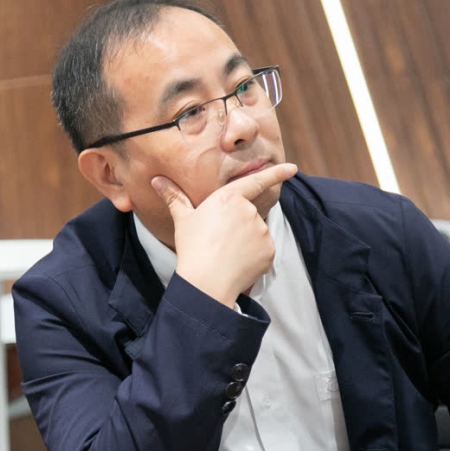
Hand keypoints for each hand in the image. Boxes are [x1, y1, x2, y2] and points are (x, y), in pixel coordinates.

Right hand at [152, 163, 296, 305]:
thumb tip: (156, 181)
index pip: (257, 181)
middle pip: (249, 214)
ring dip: (246, 241)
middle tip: (219, 241)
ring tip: (225, 254)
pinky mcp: (269, 250)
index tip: (293, 168)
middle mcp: (249, 210)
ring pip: (256, 233)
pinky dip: (253, 256)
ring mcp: (262, 230)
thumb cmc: (192, 248)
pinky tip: (237, 263)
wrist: (207, 281)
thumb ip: (174, 197)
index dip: (277, 173)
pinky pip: (263, 250)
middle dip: (239, 226)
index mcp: (229, 197)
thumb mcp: (183, 220)